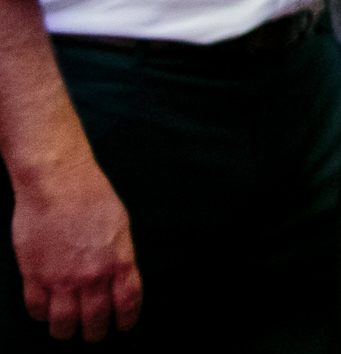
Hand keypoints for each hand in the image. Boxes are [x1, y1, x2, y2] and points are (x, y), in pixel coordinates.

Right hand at [11, 160, 141, 341]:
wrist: (58, 183)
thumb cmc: (93, 197)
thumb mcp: (121, 227)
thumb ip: (120, 257)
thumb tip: (120, 279)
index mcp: (119, 262)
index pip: (128, 304)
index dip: (126, 321)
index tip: (123, 327)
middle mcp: (92, 276)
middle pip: (95, 320)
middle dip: (95, 333)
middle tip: (92, 336)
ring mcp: (61, 278)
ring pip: (63, 323)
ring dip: (65, 332)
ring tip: (66, 331)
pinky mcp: (34, 275)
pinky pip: (36, 309)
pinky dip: (40, 316)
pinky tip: (44, 313)